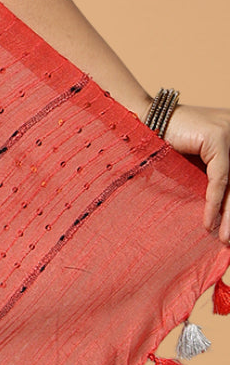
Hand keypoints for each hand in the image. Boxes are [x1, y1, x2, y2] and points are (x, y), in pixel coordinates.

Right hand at [162, 103, 229, 244]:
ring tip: (223, 238)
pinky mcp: (220, 137)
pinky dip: (214, 202)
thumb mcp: (192, 168)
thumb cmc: (162, 147)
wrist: (143, 124)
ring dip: (228, 214)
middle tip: (228, 240)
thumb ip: (208, 182)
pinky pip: (220, 178)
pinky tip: (208, 223)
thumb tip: (217, 214)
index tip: (227, 230)